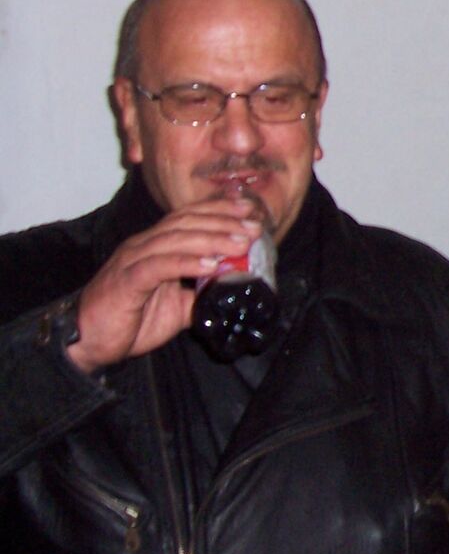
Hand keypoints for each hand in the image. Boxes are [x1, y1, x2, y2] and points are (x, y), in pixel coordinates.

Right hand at [67, 197, 261, 373]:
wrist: (90, 342)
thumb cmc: (130, 321)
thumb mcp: (177, 307)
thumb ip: (201, 295)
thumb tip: (233, 291)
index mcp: (154, 246)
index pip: (189, 218)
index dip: (219, 210)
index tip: (250, 211)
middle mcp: (142, 246)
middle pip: (186, 223)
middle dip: (223, 222)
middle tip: (255, 228)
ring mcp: (132, 260)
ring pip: (175, 240)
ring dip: (212, 239)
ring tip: (241, 244)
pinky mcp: (126, 281)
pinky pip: (159, 266)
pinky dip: (187, 262)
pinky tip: (211, 264)